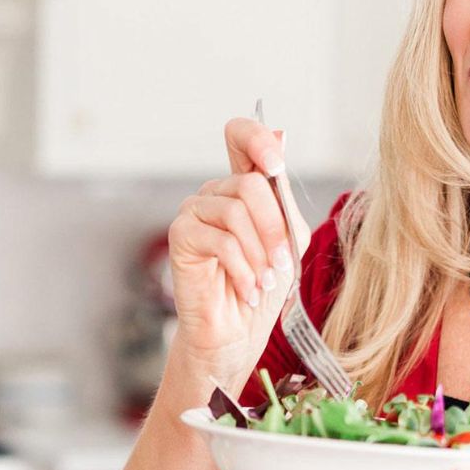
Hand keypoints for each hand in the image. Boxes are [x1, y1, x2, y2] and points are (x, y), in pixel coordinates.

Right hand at [167, 117, 312, 383]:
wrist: (237, 333)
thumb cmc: (262, 286)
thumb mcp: (288, 237)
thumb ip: (283, 196)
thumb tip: (281, 136)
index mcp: (243, 187)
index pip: (241, 137)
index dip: (257, 139)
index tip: (276, 165)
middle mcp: (215, 193)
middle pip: (250, 185)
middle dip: (274, 229)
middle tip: (281, 264)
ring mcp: (194, 211)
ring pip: (236, 212)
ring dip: (260, 254)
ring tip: (264, 282)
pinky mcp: (181, 235)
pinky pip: (220, 240)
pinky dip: (243, 269)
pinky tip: (248, 290)